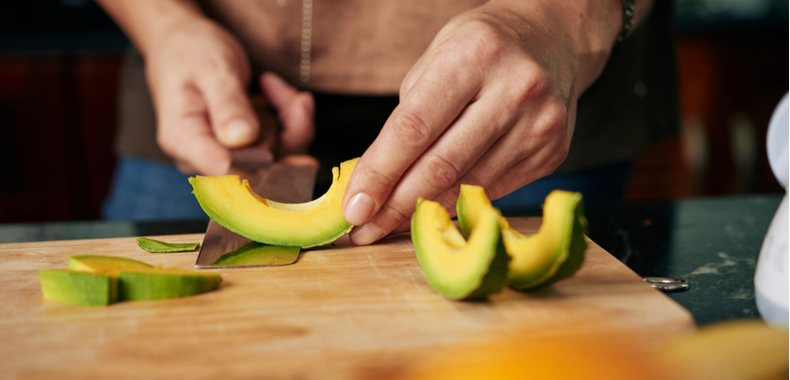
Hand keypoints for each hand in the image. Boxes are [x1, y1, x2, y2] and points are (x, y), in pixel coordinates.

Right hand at [146, 19, 313, 174]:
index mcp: (183, 139)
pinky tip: (288, 98)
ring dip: (293, 124)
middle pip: (260, 169)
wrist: (186, 48)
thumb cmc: (194, 54)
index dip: (262, 160)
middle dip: (287, 131)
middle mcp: (203, 157)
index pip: (223, 168)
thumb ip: (228, 103)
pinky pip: (282, 148)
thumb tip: (242, 139)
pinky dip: (292, 123)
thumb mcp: (212, 68)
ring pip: (279, 159)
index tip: (290, 131)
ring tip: (284, 91)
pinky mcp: (247, 153)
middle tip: (291, 96)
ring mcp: (227, 157)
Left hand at [342, 1, 620, 244]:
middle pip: (441, 166)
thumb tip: (377, 181)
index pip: (414, 128)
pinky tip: (430, 210)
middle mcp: (514, 90)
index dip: (379, 173)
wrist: (555, 41)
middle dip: (395, 206)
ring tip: (389, 225)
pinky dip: (454, 204)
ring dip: (421, 212)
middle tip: (364, 229)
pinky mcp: (551, 154)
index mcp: (475, 55)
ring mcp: (539, 126)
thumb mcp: (437, 56)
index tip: (353, 208)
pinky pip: (490, 190)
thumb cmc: (482, 47)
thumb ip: (410, 115)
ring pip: (466, 186)